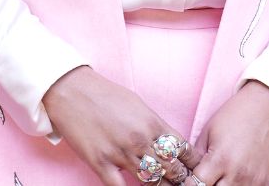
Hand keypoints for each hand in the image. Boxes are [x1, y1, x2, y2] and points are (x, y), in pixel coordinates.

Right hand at [42, 66, 202, 185]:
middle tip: (183, 183)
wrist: (73, 91)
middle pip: (171, 169)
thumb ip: (154, 125)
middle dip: (180, 179)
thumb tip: (168, 142)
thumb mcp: (138, 104)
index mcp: (152, 122)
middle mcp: (140, 139)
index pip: (182, 149)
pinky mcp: (101, 163)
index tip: (196, 170)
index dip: (192, 163)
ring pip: (151, 181)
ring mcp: (120, 153)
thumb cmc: (105, 95)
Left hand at [188, 80, 268, 185]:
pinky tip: (233, 175)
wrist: (267, 109)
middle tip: (205, 176)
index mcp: (220, 160)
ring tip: (220, 174)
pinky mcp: (264, 182)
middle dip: (206, 185)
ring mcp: (253, 181)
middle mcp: (237, 174)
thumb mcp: (208, 131)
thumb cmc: (235, 116)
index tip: (190, 177)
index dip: (190, 182)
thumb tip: (189, 173)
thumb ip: (197, 157)